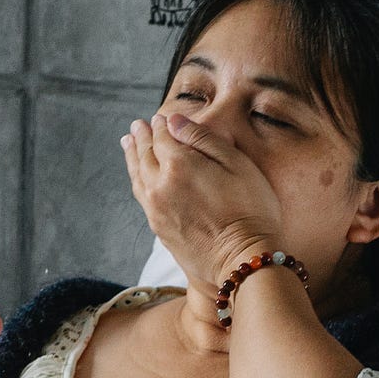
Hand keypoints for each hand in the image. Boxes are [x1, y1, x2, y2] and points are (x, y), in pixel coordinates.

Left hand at [121, 112, 283, 288]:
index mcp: (179, 165)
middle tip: (137, 126)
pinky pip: (141, 197)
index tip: (160, 118)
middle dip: (141, 138)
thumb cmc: (250, 210)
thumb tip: (173, 121)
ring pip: (137, 176)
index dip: (161, 125)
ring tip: (128, 144)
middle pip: (144, 155)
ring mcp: (156, 210)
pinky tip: (139, 176)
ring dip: (132, 157)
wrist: (242, 259)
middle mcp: (160, 186)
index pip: (162, 137)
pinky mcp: (159, 228)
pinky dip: (137, 180)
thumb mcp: (237, 164)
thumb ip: (203, 139)